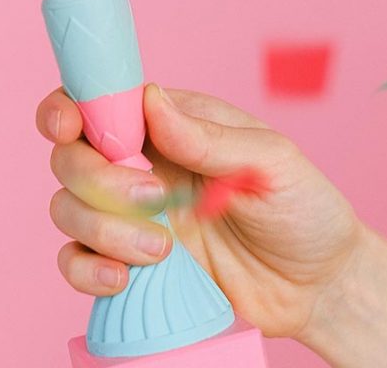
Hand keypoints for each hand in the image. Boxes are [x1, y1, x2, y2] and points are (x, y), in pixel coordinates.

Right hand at [36, 83, 363, 337]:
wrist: (319, 286)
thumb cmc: (303, 210)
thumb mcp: (271, 162)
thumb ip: (207, 136)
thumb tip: (151, 101)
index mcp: (170, 126)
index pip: (100, 101)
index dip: (69, 108)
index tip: (69, 127)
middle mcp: (140, 166)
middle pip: (71, 157)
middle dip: (95, 178)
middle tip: (152, 199)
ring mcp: (131, 218)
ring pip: (67, 209)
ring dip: (102, 228)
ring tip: (162, 250)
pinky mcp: (130, 265)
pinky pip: (76, 261)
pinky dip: (86, 269)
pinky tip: (123, 278)